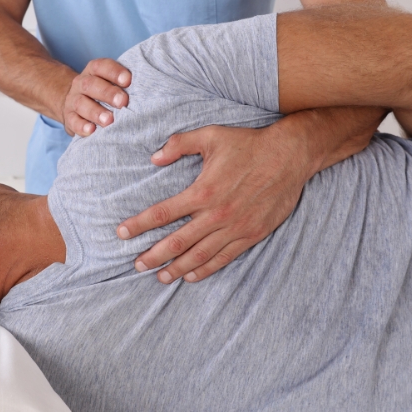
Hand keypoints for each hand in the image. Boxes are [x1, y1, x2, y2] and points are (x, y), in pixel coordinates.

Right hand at [62, 58, 130, 136]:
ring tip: (109, 121)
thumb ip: (125, 84)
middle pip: (91, 85)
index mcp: (94, 71)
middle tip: (123, 102)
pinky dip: (81, 126)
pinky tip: (91, 131)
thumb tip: (149, 89)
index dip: (114, 72)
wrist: (76, 103)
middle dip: (108, 93)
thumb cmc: (103, 92)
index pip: (101, 66)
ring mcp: (73, 100)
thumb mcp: (111, 83)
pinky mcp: (69, 117)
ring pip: (81, 103)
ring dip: (95, 112)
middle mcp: (81, 83)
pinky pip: (72, 121)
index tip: (128, 80)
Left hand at [117, 123, 315, 283]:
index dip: (139, 224)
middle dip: (153, 255)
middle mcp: (217, 214)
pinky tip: (191, 275)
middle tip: (136, 265)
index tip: (121, 233)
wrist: (290, 156)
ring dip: (177, 268)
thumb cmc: (248, 143)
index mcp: (203, 191)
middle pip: (177, 242)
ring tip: (159, 276)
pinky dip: (206, 269)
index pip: (163, 213)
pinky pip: (224, 258)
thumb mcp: (211, 135)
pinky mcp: (251, 234)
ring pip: (199, 255)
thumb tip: (154, 157)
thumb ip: (180, 144)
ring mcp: (235, 228)